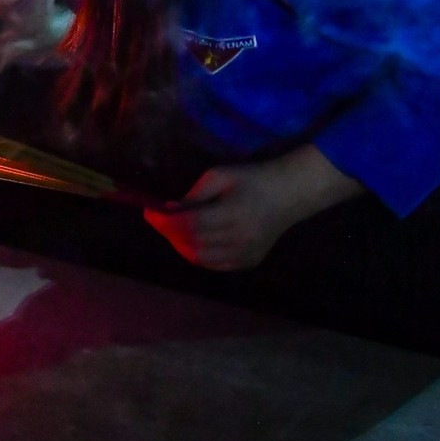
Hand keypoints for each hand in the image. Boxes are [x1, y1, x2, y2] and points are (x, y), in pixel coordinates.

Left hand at [143, 145, 361, 271]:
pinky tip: (194, 240)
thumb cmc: (253, 179)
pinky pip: (214, 264)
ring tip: (175, 229)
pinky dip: (198, 255)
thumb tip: (168, 210)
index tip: (149, 212)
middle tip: (160, 219)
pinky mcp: (249, 262)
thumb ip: (193, 195)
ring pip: (200, 258)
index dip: (164, 221)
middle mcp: (240, 239)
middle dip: (169, 232)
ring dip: (181, 245)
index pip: (188, 224)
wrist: (289, 194)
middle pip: (191, 243)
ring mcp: (246, 254)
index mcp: (232, 214)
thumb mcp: (220, 176)